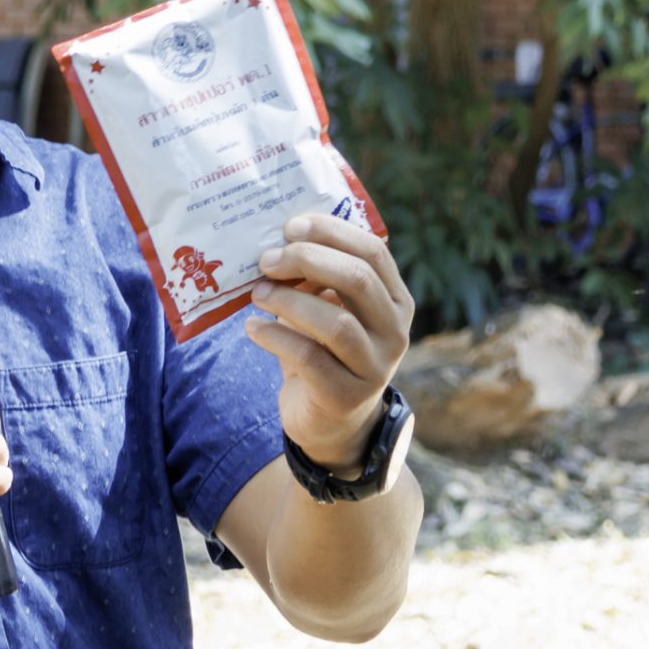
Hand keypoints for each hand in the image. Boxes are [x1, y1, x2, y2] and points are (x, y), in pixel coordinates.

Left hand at [244, 213, 414, 471]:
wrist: (331, 423)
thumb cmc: (325, 351)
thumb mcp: (330, 309)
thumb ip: (317, 277)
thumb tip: (276, 239)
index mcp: (395, 300)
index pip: (373, 252)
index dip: (331, 232)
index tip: (290, 226)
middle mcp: (395, 332)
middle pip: (357, 280)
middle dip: (307, 261)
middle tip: (267, 259)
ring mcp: (375, 367)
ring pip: (336, 323)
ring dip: (289, 300)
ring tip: (257, 293)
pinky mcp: (346, 397)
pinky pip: (309, 358)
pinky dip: (275, 337)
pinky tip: (252, 328)